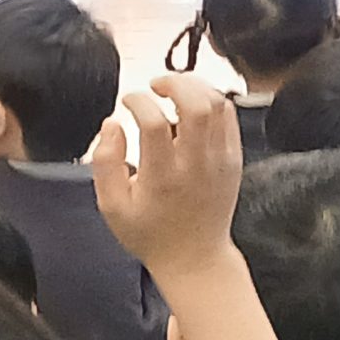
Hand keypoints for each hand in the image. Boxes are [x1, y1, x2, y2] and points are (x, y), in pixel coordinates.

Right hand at [91, 75, 242, 285]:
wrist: (195, 258)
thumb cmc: (150, 233)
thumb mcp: (112, 207)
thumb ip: (105, 162)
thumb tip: (112, 124)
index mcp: (163, 178)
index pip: (155, 123)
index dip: (137, 101)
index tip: (127, 102)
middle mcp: (196, 166)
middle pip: (197, 104)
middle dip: (174, 82)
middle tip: (155, 85)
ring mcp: (220, 161)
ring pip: (217, 104)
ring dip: (194, 86)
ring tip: (173, 90)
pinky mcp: (234, 160)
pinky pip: (229, 116)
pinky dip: (210, 100)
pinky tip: (191, 105)